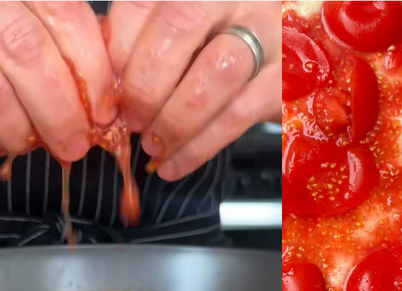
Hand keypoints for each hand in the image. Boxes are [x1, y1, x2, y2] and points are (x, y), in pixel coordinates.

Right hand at [0, 1, 114, 161]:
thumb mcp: (12, 9)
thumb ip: (55, 33)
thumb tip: (107, 88)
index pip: (62, 11)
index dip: (93, 68)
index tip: (106, 108)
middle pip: (26, 50)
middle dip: (62, 109)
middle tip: (77, 141)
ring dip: (25, 130)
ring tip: (39, 144)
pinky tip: (0, 140)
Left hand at [107, 1, 281, 180]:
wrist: (295, 43)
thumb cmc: (225, 37)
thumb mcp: (184, 27)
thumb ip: (142, 37)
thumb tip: (108, 78)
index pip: (144, 1)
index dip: (117, 48)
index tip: (106, 89)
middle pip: (180, 25)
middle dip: (145, 83)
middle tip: (130, 119)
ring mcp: (268, 33)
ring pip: (216, 73)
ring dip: (175, 119)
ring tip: (153, 144)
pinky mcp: (285, 80)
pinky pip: (238, 115)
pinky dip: (200, 147)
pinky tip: (175, 164)